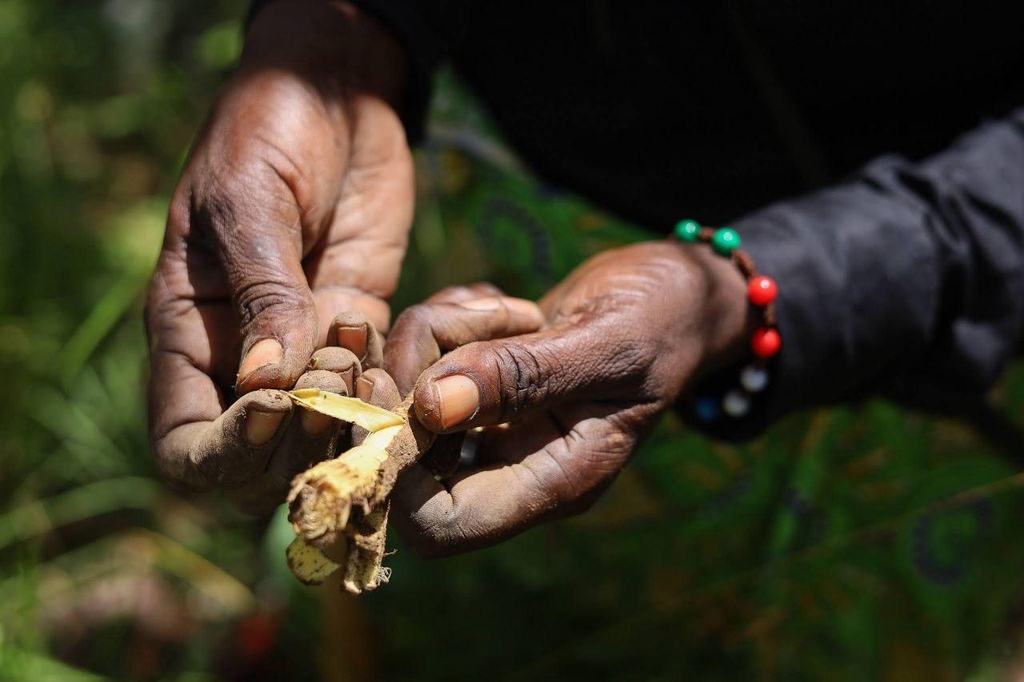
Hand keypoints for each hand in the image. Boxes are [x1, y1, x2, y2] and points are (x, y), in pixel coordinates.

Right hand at [145, 1, 411, 508]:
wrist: (333, 95)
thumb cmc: (266, 132)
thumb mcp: (249, 203)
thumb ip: (261, 293)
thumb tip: (266, 387)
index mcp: (190, 335)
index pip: (186, 446)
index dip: (225, 453)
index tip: (276, 408)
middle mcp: (245, 359)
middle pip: (264, 461)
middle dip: (306, 442)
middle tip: (345, 378)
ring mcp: (308, 350)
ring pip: (332, 435)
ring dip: (365, 418)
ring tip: (381, 356)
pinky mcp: (364, 330)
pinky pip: (383, 386)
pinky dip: (409, 381)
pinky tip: (434, 331)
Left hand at [383, 241, 753, 555]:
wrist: (678, 293)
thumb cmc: (663, 320)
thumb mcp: (607, 343)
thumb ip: (523, 376)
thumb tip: (429, 405)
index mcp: (552, 482)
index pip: (437, 525)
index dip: (398, 469)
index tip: (401, 387)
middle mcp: (512, 464)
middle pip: (405, 456)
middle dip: (410, 378)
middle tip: (459, 322)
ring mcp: (492, 424)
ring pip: (406, 394)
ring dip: (436, 334)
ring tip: (509, 310)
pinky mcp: (480, 384)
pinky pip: (421, 355)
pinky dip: (445, 319)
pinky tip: (500, 305)